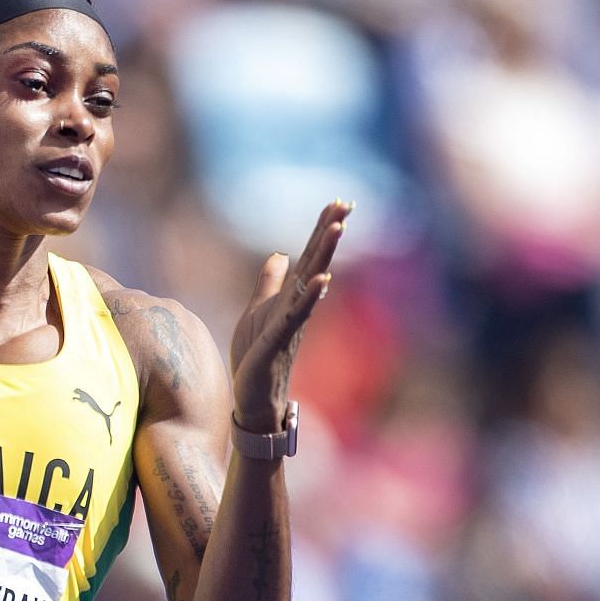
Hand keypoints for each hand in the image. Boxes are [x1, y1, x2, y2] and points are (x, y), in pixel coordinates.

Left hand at [229, 198, 350, 430]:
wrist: (253, 398)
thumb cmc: (257, 357)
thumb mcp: (257, 311)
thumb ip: (268, 283)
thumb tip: (279, 255)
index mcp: (290, 297)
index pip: (309, 256)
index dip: (321, 229)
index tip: (338, 202)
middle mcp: (296, 306)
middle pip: (316, 262)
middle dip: (329, 232)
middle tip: (346, 204)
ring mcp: (290, 322)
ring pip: (311, 282)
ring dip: (324, 255)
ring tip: (338, 228)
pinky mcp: (279, 340)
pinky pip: (296, 314)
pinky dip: (309, 296)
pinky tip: (322, 277)